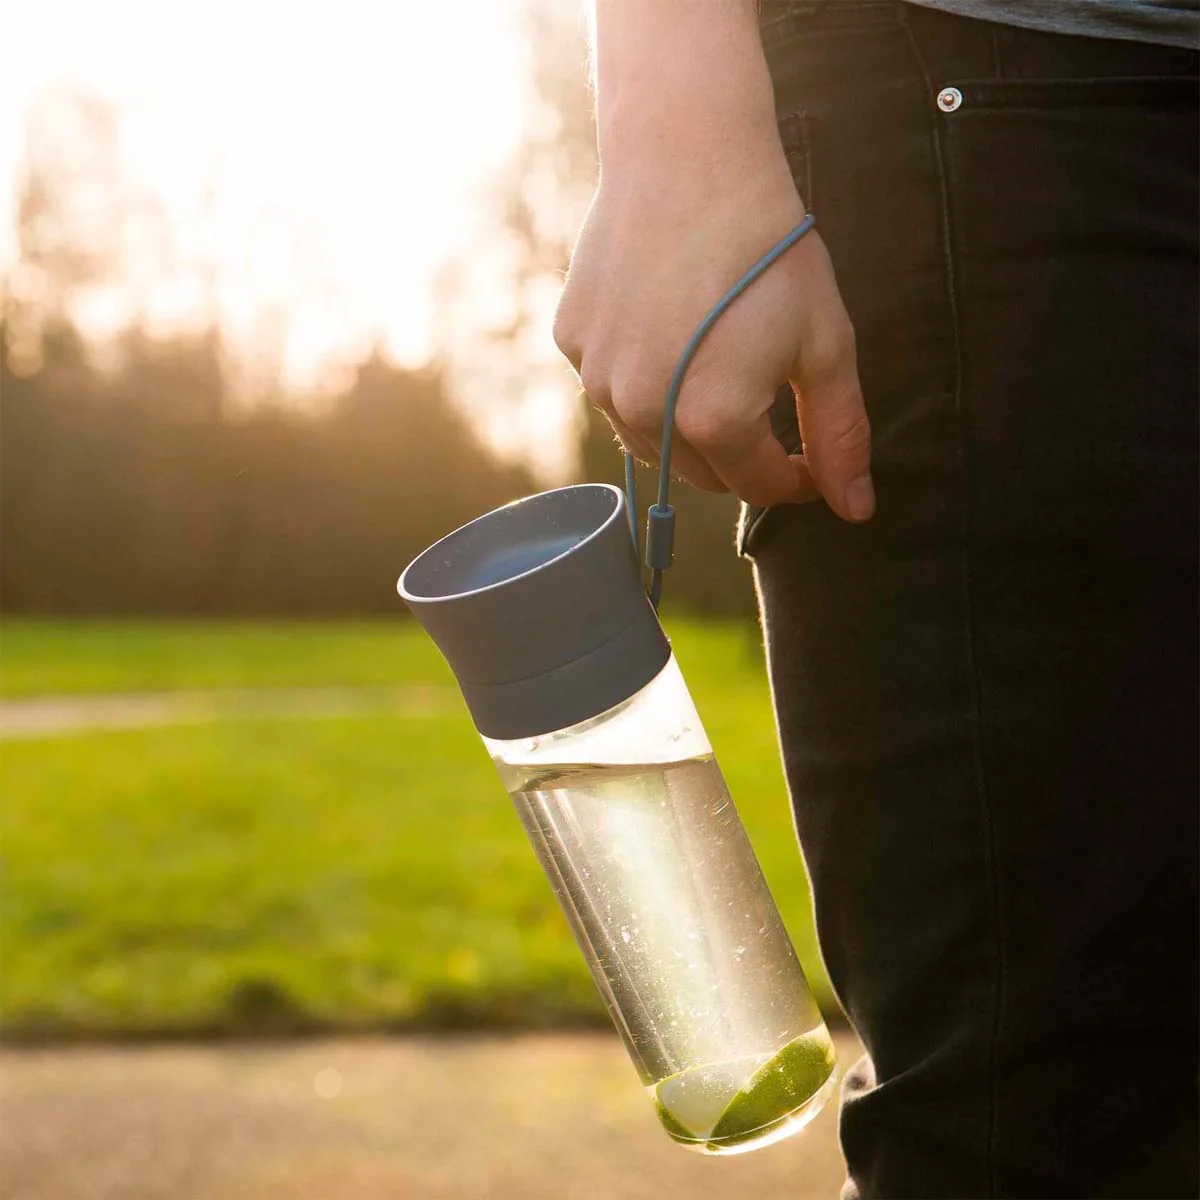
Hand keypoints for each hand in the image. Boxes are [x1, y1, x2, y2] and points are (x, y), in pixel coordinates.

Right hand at [553, 0, 872, 521]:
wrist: (688, 154)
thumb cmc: (768, 247)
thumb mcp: (824, 342)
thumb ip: (840, 433)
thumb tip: (855, 509)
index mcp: (713, 418)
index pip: (760, 486)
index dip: (797, 479)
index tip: (812, 459)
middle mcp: (644, 410)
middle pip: (702, 474)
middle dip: (743, 458)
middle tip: (768, 409)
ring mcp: (598, 378)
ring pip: (651, 440)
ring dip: (688, 428)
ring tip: (717, 371)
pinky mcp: (572, 342)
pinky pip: (612, 390)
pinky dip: (643, 383)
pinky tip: (669, 335)